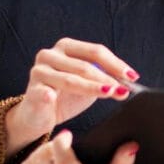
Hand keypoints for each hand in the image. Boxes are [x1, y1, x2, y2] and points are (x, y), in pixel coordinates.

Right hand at [5, 39, 138, 156]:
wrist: (39, 116)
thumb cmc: (64, 97)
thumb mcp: (88, 84)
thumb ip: (104, 79)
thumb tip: (128, 83)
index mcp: (66, 47)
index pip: (95, 51)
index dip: (115, 63)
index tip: (132, 76)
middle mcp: (50, 54)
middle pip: (84, 65)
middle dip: (107, 78)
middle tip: (124, 90)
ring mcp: (39, 71)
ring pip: (71, 80)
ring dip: (92, 87)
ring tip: (110, 93)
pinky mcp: (31, 90)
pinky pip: (44, 93)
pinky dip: (48, 95)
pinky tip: (53, 97)